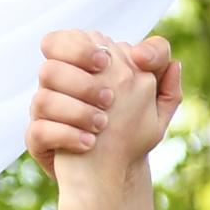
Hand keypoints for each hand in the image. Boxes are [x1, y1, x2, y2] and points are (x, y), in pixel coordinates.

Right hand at [26, 29, 181, 168]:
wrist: (115, 170)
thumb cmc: (132, 130)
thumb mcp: (154, 104)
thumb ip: (162, 76)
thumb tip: (173, 62)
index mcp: (79, 67)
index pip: (65, 40)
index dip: (81, 48)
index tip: (107, 62)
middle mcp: (56, 85)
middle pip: (50, 66)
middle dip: (82, 80)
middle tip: (110, 98)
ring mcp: (43, 113)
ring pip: (43, 98)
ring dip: (76, 110)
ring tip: (103, 125)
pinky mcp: (36, 139)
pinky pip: (39, 131)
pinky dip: (66, 135)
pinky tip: (89, 143)